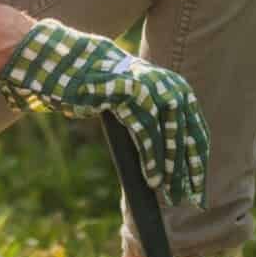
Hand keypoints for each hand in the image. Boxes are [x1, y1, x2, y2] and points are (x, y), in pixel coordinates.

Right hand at [0, 18, 209, 206]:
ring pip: (169, 133)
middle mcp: (160, 82)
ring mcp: (143, 86)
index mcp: (165, 82)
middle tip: (193, 195)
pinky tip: (153, 179)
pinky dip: (152, 158)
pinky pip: (145, 133)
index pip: (190, 120)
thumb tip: (160, 150)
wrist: (56, 61)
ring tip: (173, 193)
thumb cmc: (87, 83)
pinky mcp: (125, 94)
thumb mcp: (124, 93)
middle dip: (190, 165)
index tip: (198, 179)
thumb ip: (144, 110)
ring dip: (172, 167)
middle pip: (186, 129)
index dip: (196, 152)